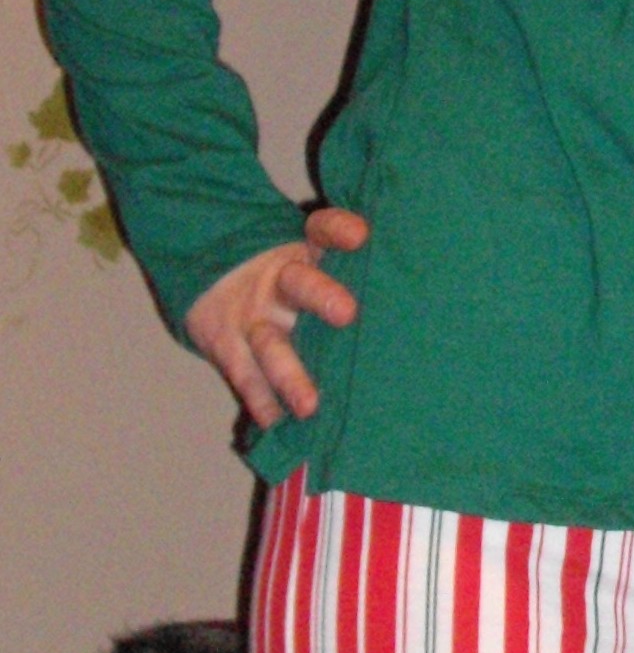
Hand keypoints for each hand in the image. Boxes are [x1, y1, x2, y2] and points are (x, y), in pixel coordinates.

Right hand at [185, 207, 367, 429]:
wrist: (208, 270)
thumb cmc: (287, 272)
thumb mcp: (312, 254)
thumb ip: (348, 259)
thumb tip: (405, 269)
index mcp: (305, 251)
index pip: (322, 230)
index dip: (339, 230)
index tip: (360, 235)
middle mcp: (279, 281)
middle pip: (300, 284)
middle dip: (321, 296)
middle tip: (347, 312)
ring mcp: (251, 316)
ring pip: (271, 344)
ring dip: (289, 376)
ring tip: (309, 406)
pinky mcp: (227, 346)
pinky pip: (245, 376)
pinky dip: (261, 401)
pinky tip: (276, 423)